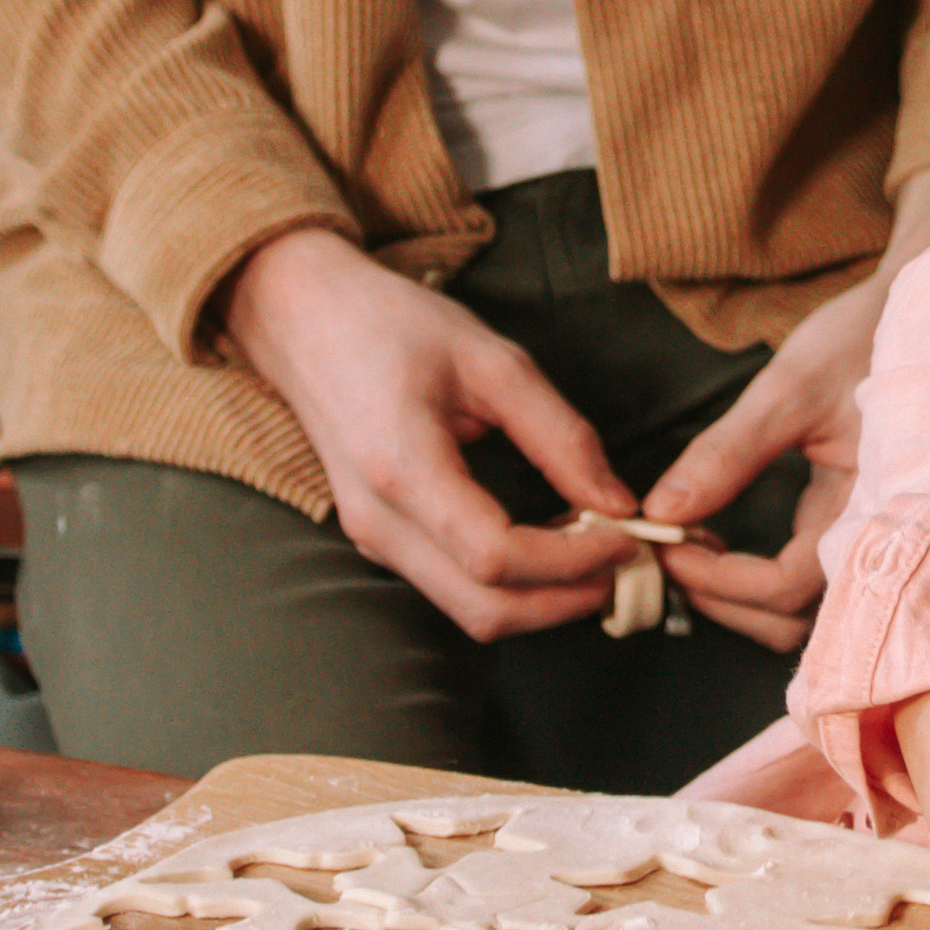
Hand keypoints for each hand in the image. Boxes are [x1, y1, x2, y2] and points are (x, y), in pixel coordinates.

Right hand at [221, 226, 635, 639]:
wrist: (304, 320)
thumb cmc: (394, 326)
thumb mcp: (494, 361)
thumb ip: (561, 436)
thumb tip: (618, 502)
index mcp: (402, 468)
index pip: (495, 556)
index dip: (572, 560)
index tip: (626, 534)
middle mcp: (377, 521)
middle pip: (483, 609)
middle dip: (565, 600)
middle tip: (625, 561)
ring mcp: (371, 538)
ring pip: (467, 610)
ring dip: (542, 598)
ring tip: (598, 551)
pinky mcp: (378, 539)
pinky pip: (451, 587)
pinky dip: (510, 584)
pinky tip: (552, 544)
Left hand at [643, 163, 929, 652]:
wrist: (925, 309)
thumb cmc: (866, 338)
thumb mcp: (790, 387)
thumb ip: (727, 453)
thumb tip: (662, 512)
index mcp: (870, 509)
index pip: (784, 587)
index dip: (718, 581)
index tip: (667, 546)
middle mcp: (877, 536)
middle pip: (793, 619)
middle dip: (723, 601)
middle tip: (672, 556)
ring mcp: (869, 532)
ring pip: (801, 609)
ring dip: (741, 597)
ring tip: (696, 551)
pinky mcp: (856, 521)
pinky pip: (809, 577)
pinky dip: (760, 576)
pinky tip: (727, 540)